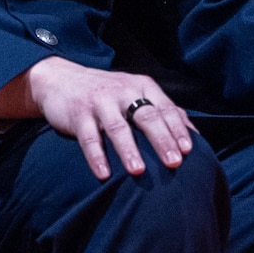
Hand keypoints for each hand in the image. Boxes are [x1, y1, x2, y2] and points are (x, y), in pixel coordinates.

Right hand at [14, 56, 192, 179]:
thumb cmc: (106, 93)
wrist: (59, 79)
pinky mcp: (78, 114)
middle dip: (161, 140)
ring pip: (117, 127)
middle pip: (146, 116)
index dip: (177, 129)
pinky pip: (88, 137)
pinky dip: (96, 156)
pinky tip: (104, 174)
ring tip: (138, 171)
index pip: (165, 108)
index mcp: (142, 87)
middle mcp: (123, 92)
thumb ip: (162, 110)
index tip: (189, 151)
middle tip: (173, 162)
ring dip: (129, 150)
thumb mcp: (135, 92)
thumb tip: (194, 135)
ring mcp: (99, 102)